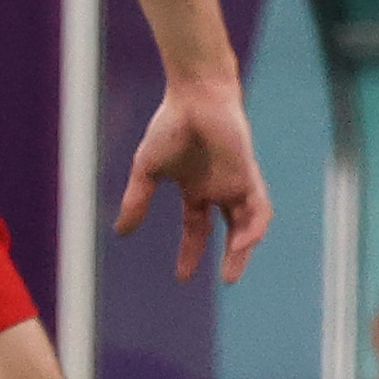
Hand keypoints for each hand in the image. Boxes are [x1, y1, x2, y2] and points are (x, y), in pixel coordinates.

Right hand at [116, 80, 270, 286]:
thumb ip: (136, 201)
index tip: (182, 277)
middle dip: (230, 256)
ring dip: (244, 247)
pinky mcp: (248, 173)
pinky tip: (242, 241)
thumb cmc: (171, 127)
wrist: (195, 98)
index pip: (197, 228)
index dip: (190, 252)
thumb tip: (120, 231)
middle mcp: (219, 188)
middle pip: (231, 230)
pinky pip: (258, 206)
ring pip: (249, 222)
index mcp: (197, 189)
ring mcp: (236, 182)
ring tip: (232, 273)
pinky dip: (253, 226)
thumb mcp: (147, 171)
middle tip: (227, 280)